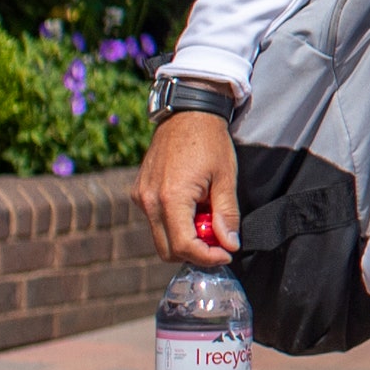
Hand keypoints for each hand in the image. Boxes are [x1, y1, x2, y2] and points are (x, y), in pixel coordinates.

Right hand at [132, 111, 237, 265]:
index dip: (207, 257)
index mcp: (171, 198)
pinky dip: (174, 224)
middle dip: (194, 253)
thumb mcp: (226, 177)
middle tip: (218, 240)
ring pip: (160, 237)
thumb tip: (230, 244)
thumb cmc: (210, 142)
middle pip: (167, 250)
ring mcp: (141, 197)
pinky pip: (155, 221)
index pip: (183, 246)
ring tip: (207, 217)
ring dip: (185, 238)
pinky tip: (193, 206)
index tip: (227, 253)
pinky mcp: (139, 192)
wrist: (188, 113)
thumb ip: (227, 214)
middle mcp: (149, 201)